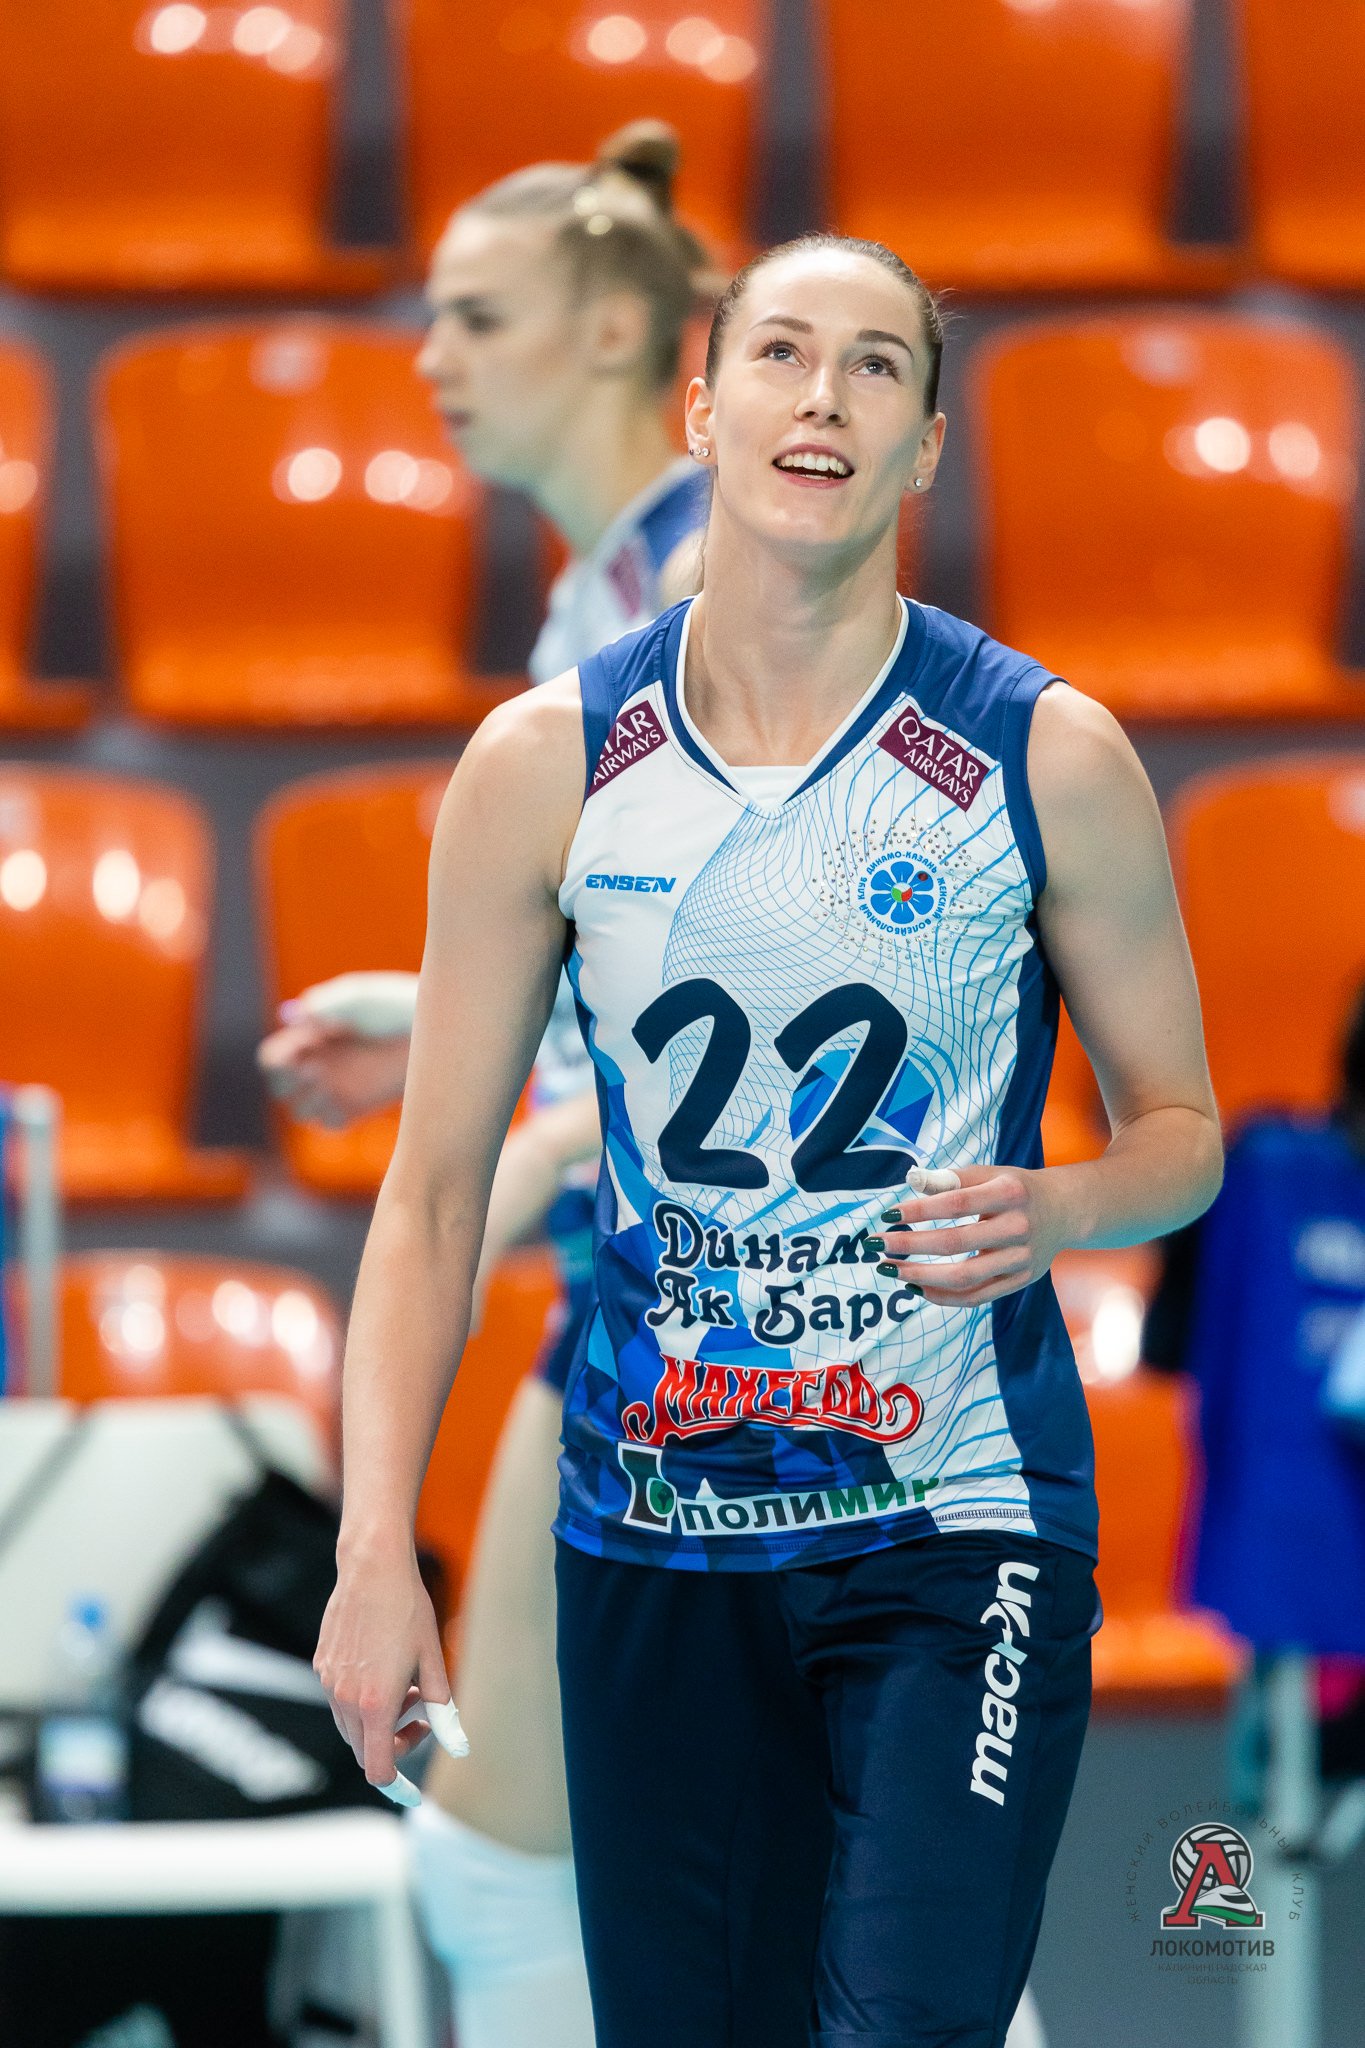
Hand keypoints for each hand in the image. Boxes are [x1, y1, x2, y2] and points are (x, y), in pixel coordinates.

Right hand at [257, 1014, 409, 1127]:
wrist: (434, 1032)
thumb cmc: (396, 1007)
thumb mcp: (358, 999)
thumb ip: (324, 1006)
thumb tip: (288, 1016)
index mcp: (310, 1039)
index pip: (272, 1059)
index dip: (277, 1059)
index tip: (298, 1049)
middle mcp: (320, 1065)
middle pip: (280, 1088)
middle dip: (284, 1082)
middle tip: (310, 1067)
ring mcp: (339, 1088)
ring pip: (300, 1111)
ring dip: (303, 1101)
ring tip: (322, 1079)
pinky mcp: (360, 1106)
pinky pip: (330, 1123)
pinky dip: (326, 1114)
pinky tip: (338, 1096)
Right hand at [314, 1546, 461, 1802]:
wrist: (372, 1568)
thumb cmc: (408, 1611)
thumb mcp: (434, 1661)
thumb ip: (444, 1709)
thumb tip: (459, 1745)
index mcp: (376, 1705)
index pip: (377, 1769)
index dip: (396, 1786)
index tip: (411, 1792)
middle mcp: (346, 1700)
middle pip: (365, 1750)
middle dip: (395, 1743)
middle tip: (422, 1713)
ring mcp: (329, 1683)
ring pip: (352, 1726)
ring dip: (378, 1720)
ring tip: (406, 1683)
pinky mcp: (322, 1665)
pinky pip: (341, 1699)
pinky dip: (362, 1699)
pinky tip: (383, 1665)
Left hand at [871, 1164, 1069, 1307]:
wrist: (1065, 1211)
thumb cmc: (1016, 1189)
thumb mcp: (989, 1173)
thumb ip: (951, 1178)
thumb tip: (912, 1180)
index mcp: (1009, 1193)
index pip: (955, 1203)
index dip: (919, 1210)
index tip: (887, 1215)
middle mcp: (1018, 1227)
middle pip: (956, 1243)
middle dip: (910, 1245)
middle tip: (878, 1245)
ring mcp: (1021, 1259)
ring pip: (964, 1277)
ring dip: (921, 1276)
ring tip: (891, 1269)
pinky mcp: (1021, 1281)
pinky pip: (977, 1297)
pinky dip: (943, 1296)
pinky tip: (917, 1288)